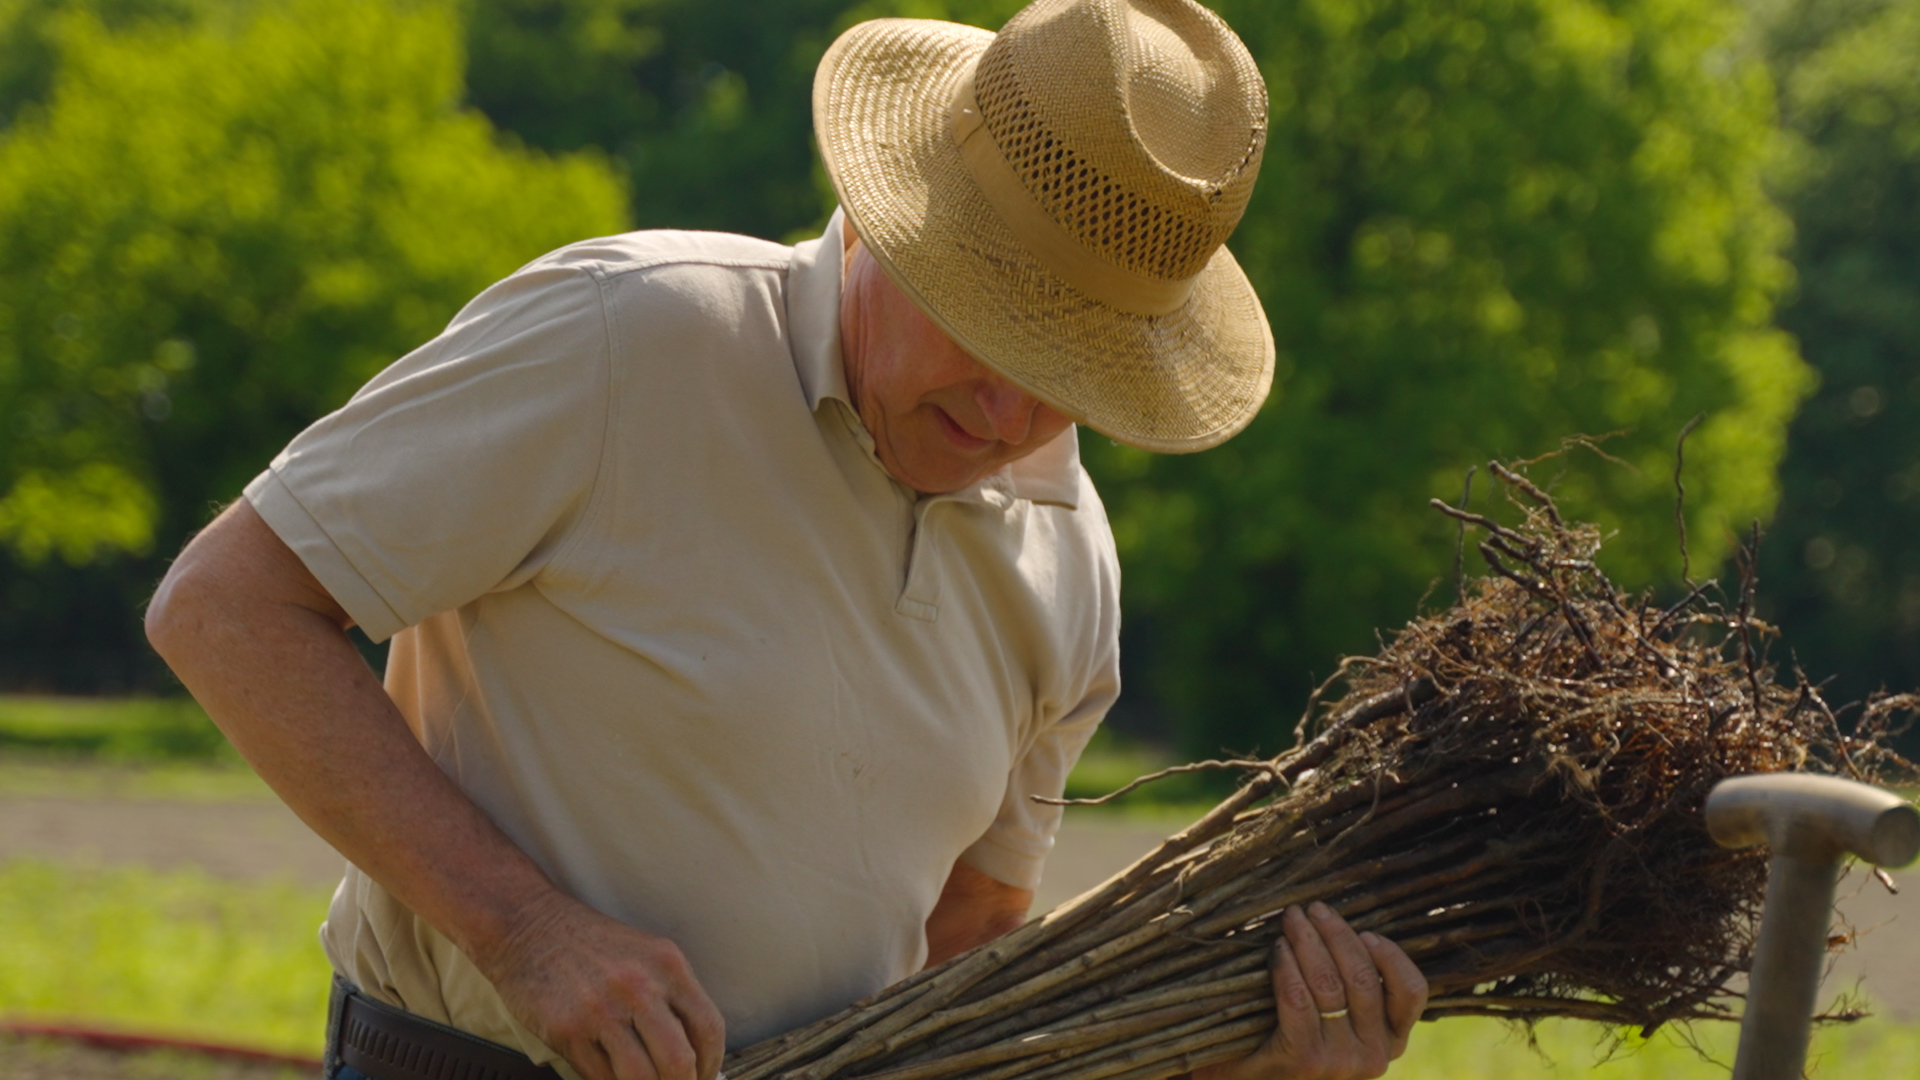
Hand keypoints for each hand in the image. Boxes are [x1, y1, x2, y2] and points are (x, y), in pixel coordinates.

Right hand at [478, 891, 726, 1079]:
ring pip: (641, 1078)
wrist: (528, 926)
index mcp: (667, 964)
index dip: (711, 1064)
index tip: (705, 1076)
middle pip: (679, 1061)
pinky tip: (615, 1077)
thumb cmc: (589, 944)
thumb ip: (672, 997)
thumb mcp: (644, 955)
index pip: (708, 1028)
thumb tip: (695, 1050)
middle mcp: (639, 987)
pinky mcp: (567, 1031)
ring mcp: (601, 1010)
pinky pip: (601, 1077)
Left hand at [1195, 903, 1427, 1079]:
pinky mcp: (1303, 1061)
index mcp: (1392, 1042)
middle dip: (1335, 933)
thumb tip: (1349, 929)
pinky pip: (1297, 998)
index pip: (1411, 991)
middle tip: (1312, 909)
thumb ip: (1357, 991)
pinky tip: (1277, 948)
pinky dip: (1286, 966)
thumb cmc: (1296, 1046)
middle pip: (1362, 977)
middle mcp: (1374, 1056)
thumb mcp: (1341, 1025)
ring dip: (1306, 941)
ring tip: (1291, 920)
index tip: (1364, 930)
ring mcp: (1340, 1061)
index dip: (1390, 955)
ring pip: (1328, 983)